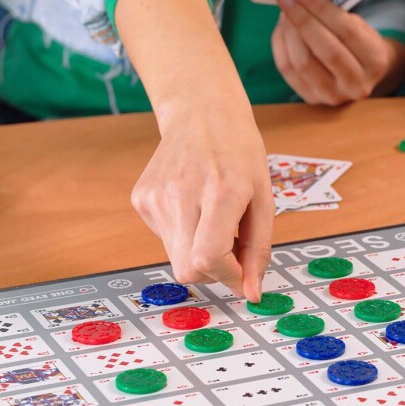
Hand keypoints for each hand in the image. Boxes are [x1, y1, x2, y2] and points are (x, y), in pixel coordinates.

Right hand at [131, 105, 273, 300]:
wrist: (201, 113)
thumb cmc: (239, 152)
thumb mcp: (263, 199)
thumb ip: (258, 249)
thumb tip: (251, 292)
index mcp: (219, 192)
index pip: (209, 260)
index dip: (227, 276)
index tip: (241, 273)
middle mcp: (181, 194)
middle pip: (188, 269)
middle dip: (213, 271)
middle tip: (230, 248)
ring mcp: (155, 196)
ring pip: (175, 258)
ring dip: (197, 251)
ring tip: (211, 218)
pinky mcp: (141, 198)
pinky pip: (164, 238)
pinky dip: (182, 234)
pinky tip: (192, 206)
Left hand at [272, 0, 404, 104]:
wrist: (362, 76)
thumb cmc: (359, 43)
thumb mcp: (360, 27)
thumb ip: (337, 14)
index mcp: (375, 61)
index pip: (347, 31)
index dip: (322, 9)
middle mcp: (357, 84)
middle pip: (324, 49)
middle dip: (302, 18)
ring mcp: (333, 96)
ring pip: (302, 62)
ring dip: (288, 31)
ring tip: (285, 10)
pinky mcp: (313, 99)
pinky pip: (288, 71)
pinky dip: (281, 45)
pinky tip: (282, 28)